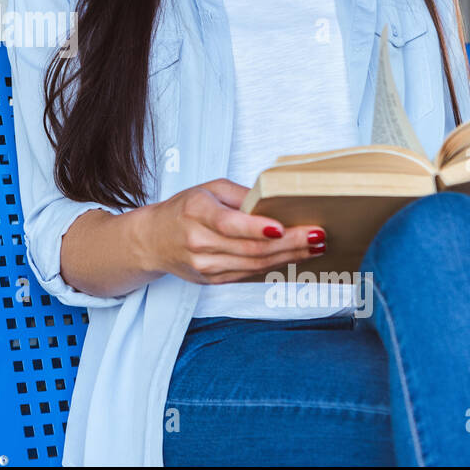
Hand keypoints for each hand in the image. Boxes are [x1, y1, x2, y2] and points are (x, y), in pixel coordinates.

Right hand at [138, 178, 326, 284]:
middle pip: (250, 248)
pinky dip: (274, 266)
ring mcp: (204, 265)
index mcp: (196, 212)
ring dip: (288, 257)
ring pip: (253, 264)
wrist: (152, 240)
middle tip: (317, 236)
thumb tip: (277, 201)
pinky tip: (293, 258)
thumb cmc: (183, 208)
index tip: (284, 226)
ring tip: (314, 247)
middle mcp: (198, 242)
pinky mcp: (211, 280)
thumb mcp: (208, 189)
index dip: (258, 227)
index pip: (230, 224)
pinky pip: (248, 274)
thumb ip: (241, 195)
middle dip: (289, 243)